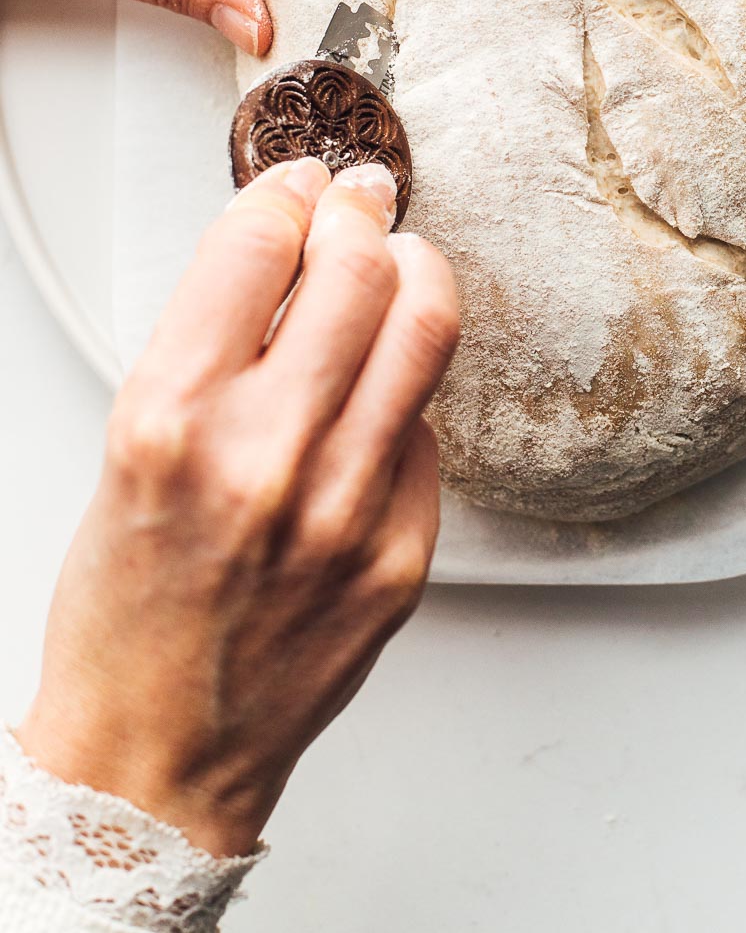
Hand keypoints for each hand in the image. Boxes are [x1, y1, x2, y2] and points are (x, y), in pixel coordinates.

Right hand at [17, 157, 459, 856]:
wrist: (155, 754)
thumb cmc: (126, 603)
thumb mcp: (130, 446)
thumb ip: (212, 344)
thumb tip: (290, 247)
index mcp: (173, 418)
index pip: (257, 245)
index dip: (286, 191)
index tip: (300, 180)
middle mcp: (266, 456)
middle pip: (362, 268)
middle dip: (364, 211)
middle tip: (363, 200)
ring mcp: (346, 510)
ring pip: (426, 329)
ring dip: (417, 270)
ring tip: (403, 262)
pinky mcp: (402, 555)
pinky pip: (429, 432)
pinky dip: (407, 394)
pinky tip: (379, 397)